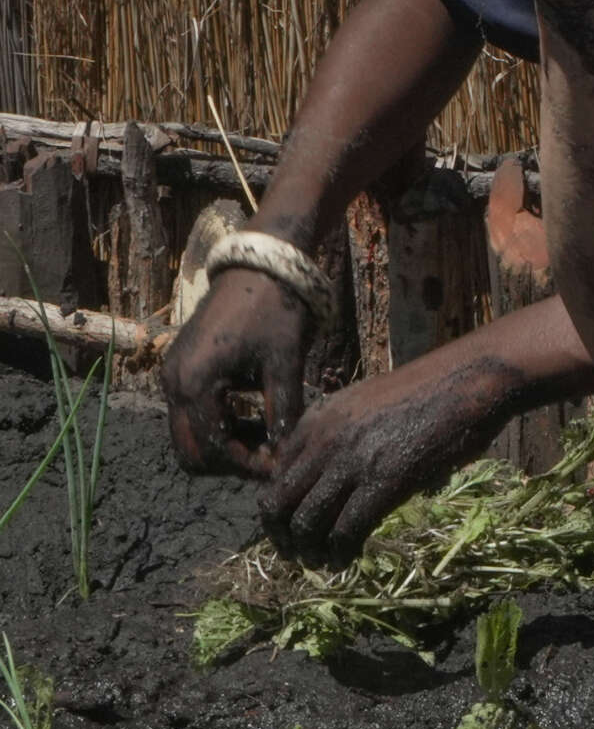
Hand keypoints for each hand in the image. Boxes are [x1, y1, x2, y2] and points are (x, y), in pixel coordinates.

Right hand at [162, 267, 314, 476]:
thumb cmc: (275, 306)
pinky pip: (190, 411)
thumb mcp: (283, 361)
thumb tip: (285, 454)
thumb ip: (282, 411)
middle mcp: (173, 382)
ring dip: (222, 442)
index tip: (280, 466)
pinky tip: (253, 414)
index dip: (247, 464)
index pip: (214, 448)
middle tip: (270, 454)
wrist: (260, 262)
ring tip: (266, 434)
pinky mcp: (180, 365)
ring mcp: (173, 372)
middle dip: (229, 460)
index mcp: (194, 382)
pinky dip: (217, 422)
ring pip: (188, 433)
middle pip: (190, 450)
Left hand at [260, 357, 522, 566]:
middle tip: (301, 554)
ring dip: (310, 551)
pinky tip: (350, 558)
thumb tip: (333, 476)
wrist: (471, 377)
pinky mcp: (384, 480)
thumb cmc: (429, 389)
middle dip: (284, 538)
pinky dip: (341, 553)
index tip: (294, 528)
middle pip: (278, 505)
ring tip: (325, 561)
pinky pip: (345, 531)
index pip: (275, 476)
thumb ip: (341, 433)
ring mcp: (353, 459)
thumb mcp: (368, 402)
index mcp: (319, 418)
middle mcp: (325, 438)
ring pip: (306, 524)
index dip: (279, 511)